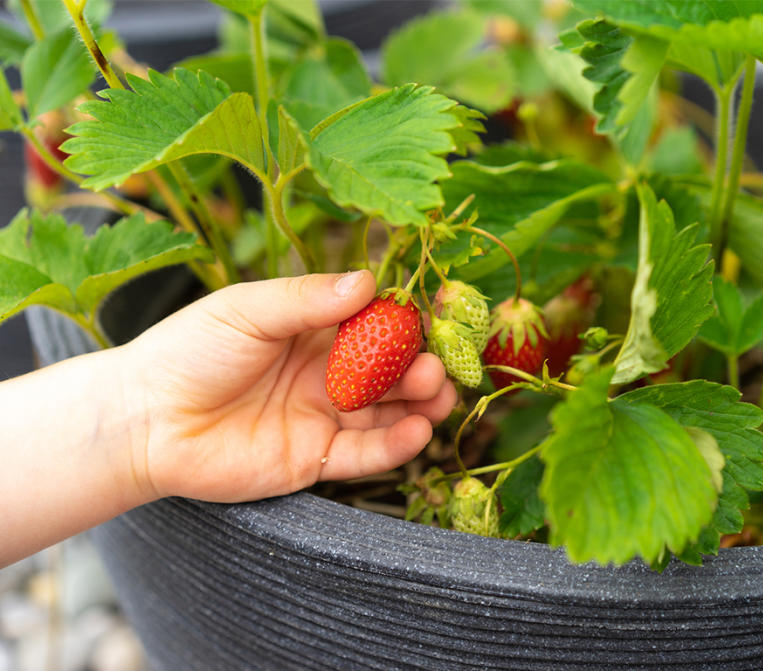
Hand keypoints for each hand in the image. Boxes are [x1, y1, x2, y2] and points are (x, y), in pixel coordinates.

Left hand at [119, 271, 456, 502]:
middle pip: (392, 369)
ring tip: (438, 393)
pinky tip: (417, 430)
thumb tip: (369, 282)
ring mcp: (325, 417)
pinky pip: (367, 454)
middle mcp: (327, 373)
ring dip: (421, 403)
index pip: (374, 322)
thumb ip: (308, 299)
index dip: (406, 320)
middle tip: (438, 363)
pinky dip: (397, 445)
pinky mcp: (317, 460)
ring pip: (389, 411)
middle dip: (421, 365)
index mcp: (313, 330)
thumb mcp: (249, 311)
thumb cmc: (189, 352)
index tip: (435, 314)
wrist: (145, 420)